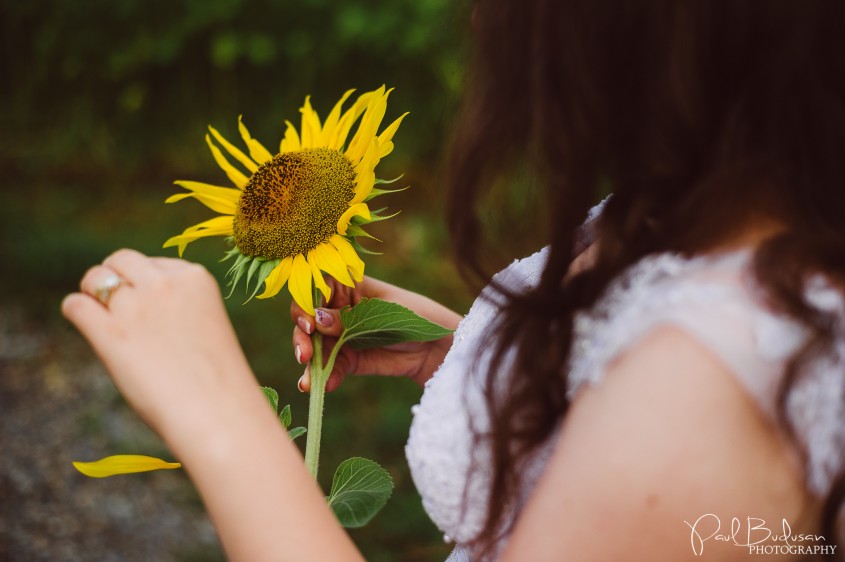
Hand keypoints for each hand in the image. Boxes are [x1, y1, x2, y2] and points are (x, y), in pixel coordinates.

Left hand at [62, 249, 258, 439]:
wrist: (217, 412)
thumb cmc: (216, 378)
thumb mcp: (206, 324)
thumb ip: (178, 305)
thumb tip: (136, 303)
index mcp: (195, 278)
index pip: (154, 263)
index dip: (144, 282)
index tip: (146, 305)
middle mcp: (164, 283)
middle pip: (121, 260)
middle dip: (114, 277)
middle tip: (114, 305)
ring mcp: (136, 306)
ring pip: (95, 278)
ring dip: (92, 293)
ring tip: (99, 315)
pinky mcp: (110, 333)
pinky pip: (77, 306)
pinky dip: (76, 311)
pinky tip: (86, 326)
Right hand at [291, 276, 460, 391]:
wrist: (438, 348)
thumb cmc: (416, 316)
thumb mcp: (385, 314)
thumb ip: (350, 319)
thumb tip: (317, 319)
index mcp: (347, 285)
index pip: (315, 290)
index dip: (305, 304)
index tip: (308, 321)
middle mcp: (338, 309)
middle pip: (308, 320)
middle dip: (302, 337)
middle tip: (304, 355)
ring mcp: (341, 336)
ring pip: (315, 346)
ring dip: (309, 363)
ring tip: (308, 381)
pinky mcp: (349, 360)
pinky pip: (331, 367)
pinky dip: (325, 377)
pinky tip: (324, 386)